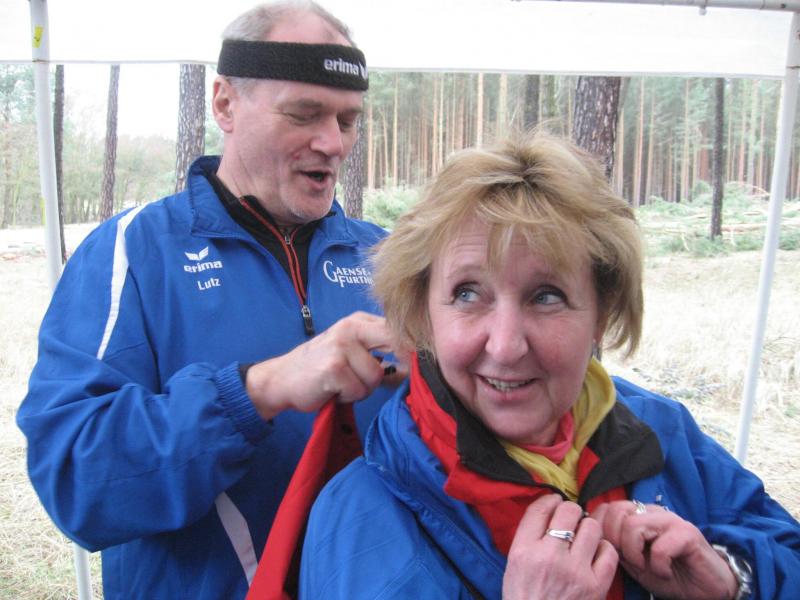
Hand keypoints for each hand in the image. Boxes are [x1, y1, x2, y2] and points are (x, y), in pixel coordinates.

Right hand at [245, 311, 404, 419]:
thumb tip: (413, 368)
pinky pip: (358, 390)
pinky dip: (348, 397)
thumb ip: (379, 354)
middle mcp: (350, 328)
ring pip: (376, 376)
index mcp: (358, 321)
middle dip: (398, 363)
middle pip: (394, 342)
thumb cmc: (320, 368)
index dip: (412, 347)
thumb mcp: (350, 351)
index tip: (417, 361)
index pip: (397, 328)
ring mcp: (341, 346)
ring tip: (343, 384)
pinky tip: (333, 390)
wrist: (281, 378)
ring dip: (362, 388)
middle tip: (385, 376)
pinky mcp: (334, 367)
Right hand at [503, 494, 617, 599]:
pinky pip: (608, 551)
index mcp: (524, 551)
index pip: (540, 509)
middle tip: (570, 520)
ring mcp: (575, 572)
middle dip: (570, 512)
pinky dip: (603, 549)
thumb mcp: (514, 564)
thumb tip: (549, 508)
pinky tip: (594, 555)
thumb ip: (528, 536)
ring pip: (592, 527)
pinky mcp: (596, 586)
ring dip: (588, 529)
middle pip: (568, 511)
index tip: (554, 502)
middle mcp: (549, 557)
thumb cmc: (524, 597)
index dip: (550, 499)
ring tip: (583, 538)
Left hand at [591, 500, 737, 599]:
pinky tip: (666, 572)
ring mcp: (671, 520)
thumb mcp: (635, 562)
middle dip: (615, 542)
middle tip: (629, 562)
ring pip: (633, 526)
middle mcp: (653, 512)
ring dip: (634, 554)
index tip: (610, 552)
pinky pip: (659, 547)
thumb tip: (596, 538)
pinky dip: (658, 566)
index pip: (607, 508)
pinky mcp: (687, 533)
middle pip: (616, 512)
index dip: (601, 530)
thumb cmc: (670, 574)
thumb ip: (617, 547)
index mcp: (639, 514)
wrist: (707, 589)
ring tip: (646, 568)